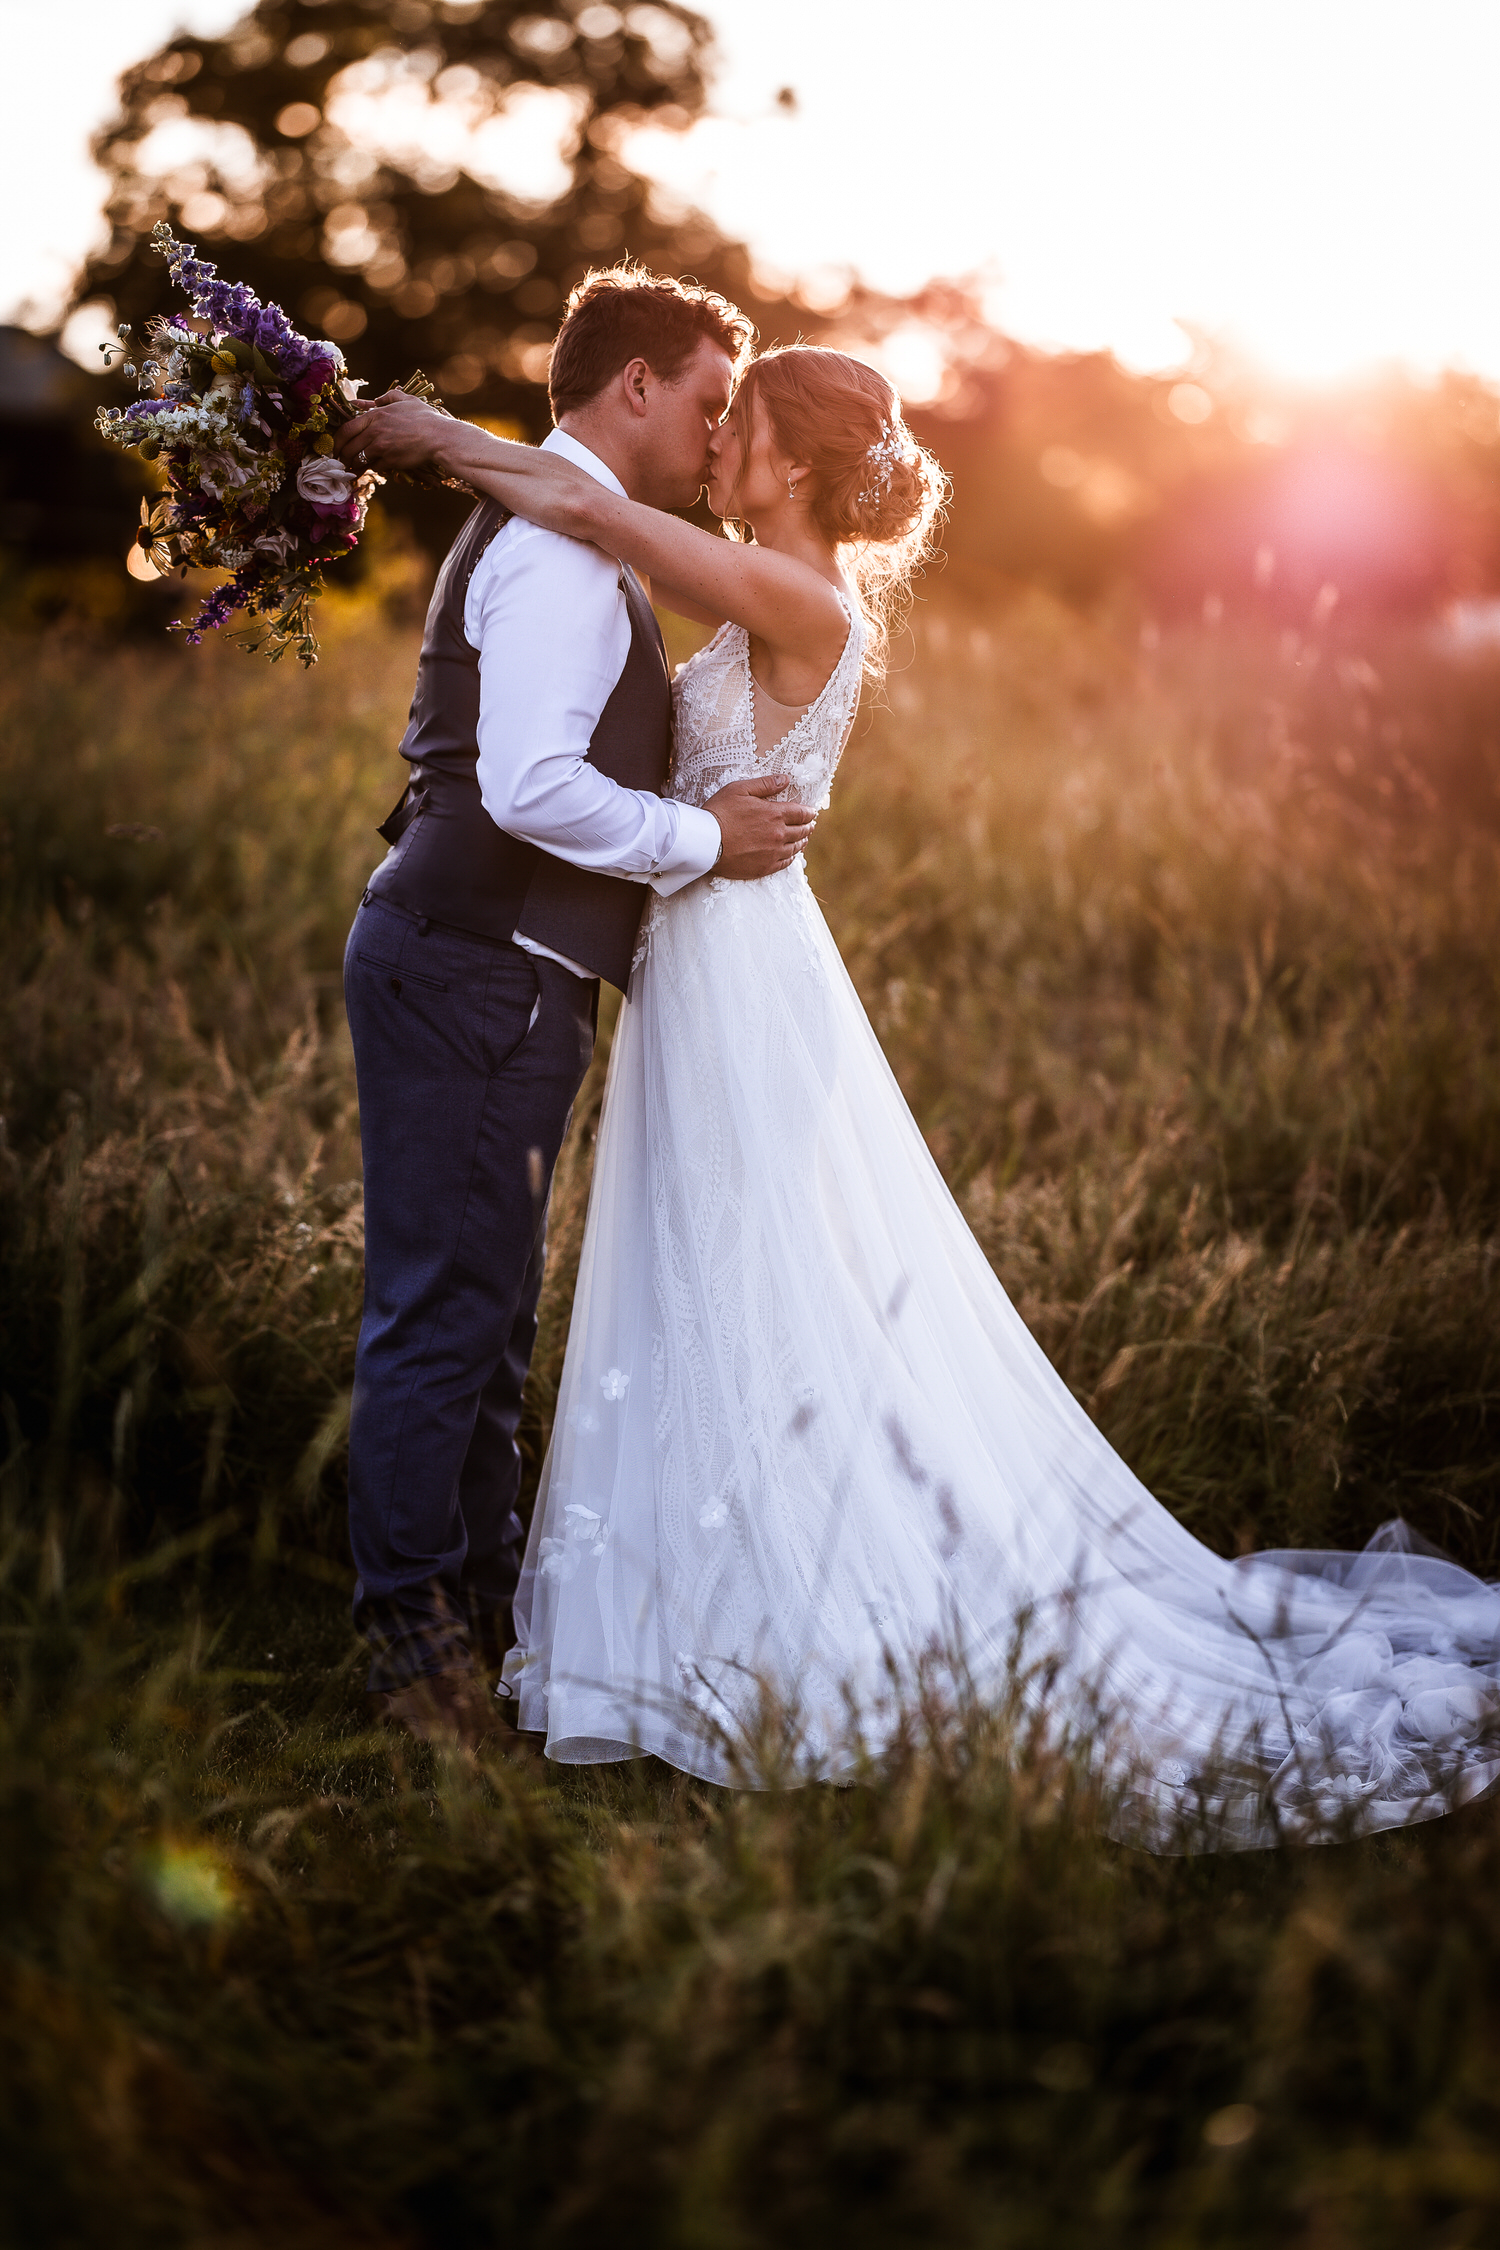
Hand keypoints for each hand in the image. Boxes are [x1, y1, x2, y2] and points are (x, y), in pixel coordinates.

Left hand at [337, 391, 458, 476]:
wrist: (439, 437)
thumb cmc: (425, 418)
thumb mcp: (407, 400)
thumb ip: (389, 397)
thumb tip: (376, 398)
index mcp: (375, 415)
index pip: (346, 429)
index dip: (337, 440)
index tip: (337, 446)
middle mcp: (375, 431)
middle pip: (348, 447)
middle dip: (342, 456)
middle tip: (342, 461)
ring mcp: (382, 447)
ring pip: (359, 459)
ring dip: (355, 464)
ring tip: (354, 467)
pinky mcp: (390, 461)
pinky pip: (375, 467)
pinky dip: (373, 468)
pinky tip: (376, 467)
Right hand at [705, 775, 815, 880]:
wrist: (706, 842)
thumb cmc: (720, 812)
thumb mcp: (740, 789)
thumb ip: (765, 784)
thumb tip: (786, 779)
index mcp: (775, 814)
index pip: (802, 813)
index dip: (809, 812)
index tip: (811, 812)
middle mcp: (779, 834)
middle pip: (802, 831)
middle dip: (808, 826)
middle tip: (810, 825)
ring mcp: (773, 853)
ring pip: (796, 848)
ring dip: (802, 842)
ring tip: (804, 839)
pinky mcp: (765, 867)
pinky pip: (785, 863)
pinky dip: (791, 857)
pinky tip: (791, 854)